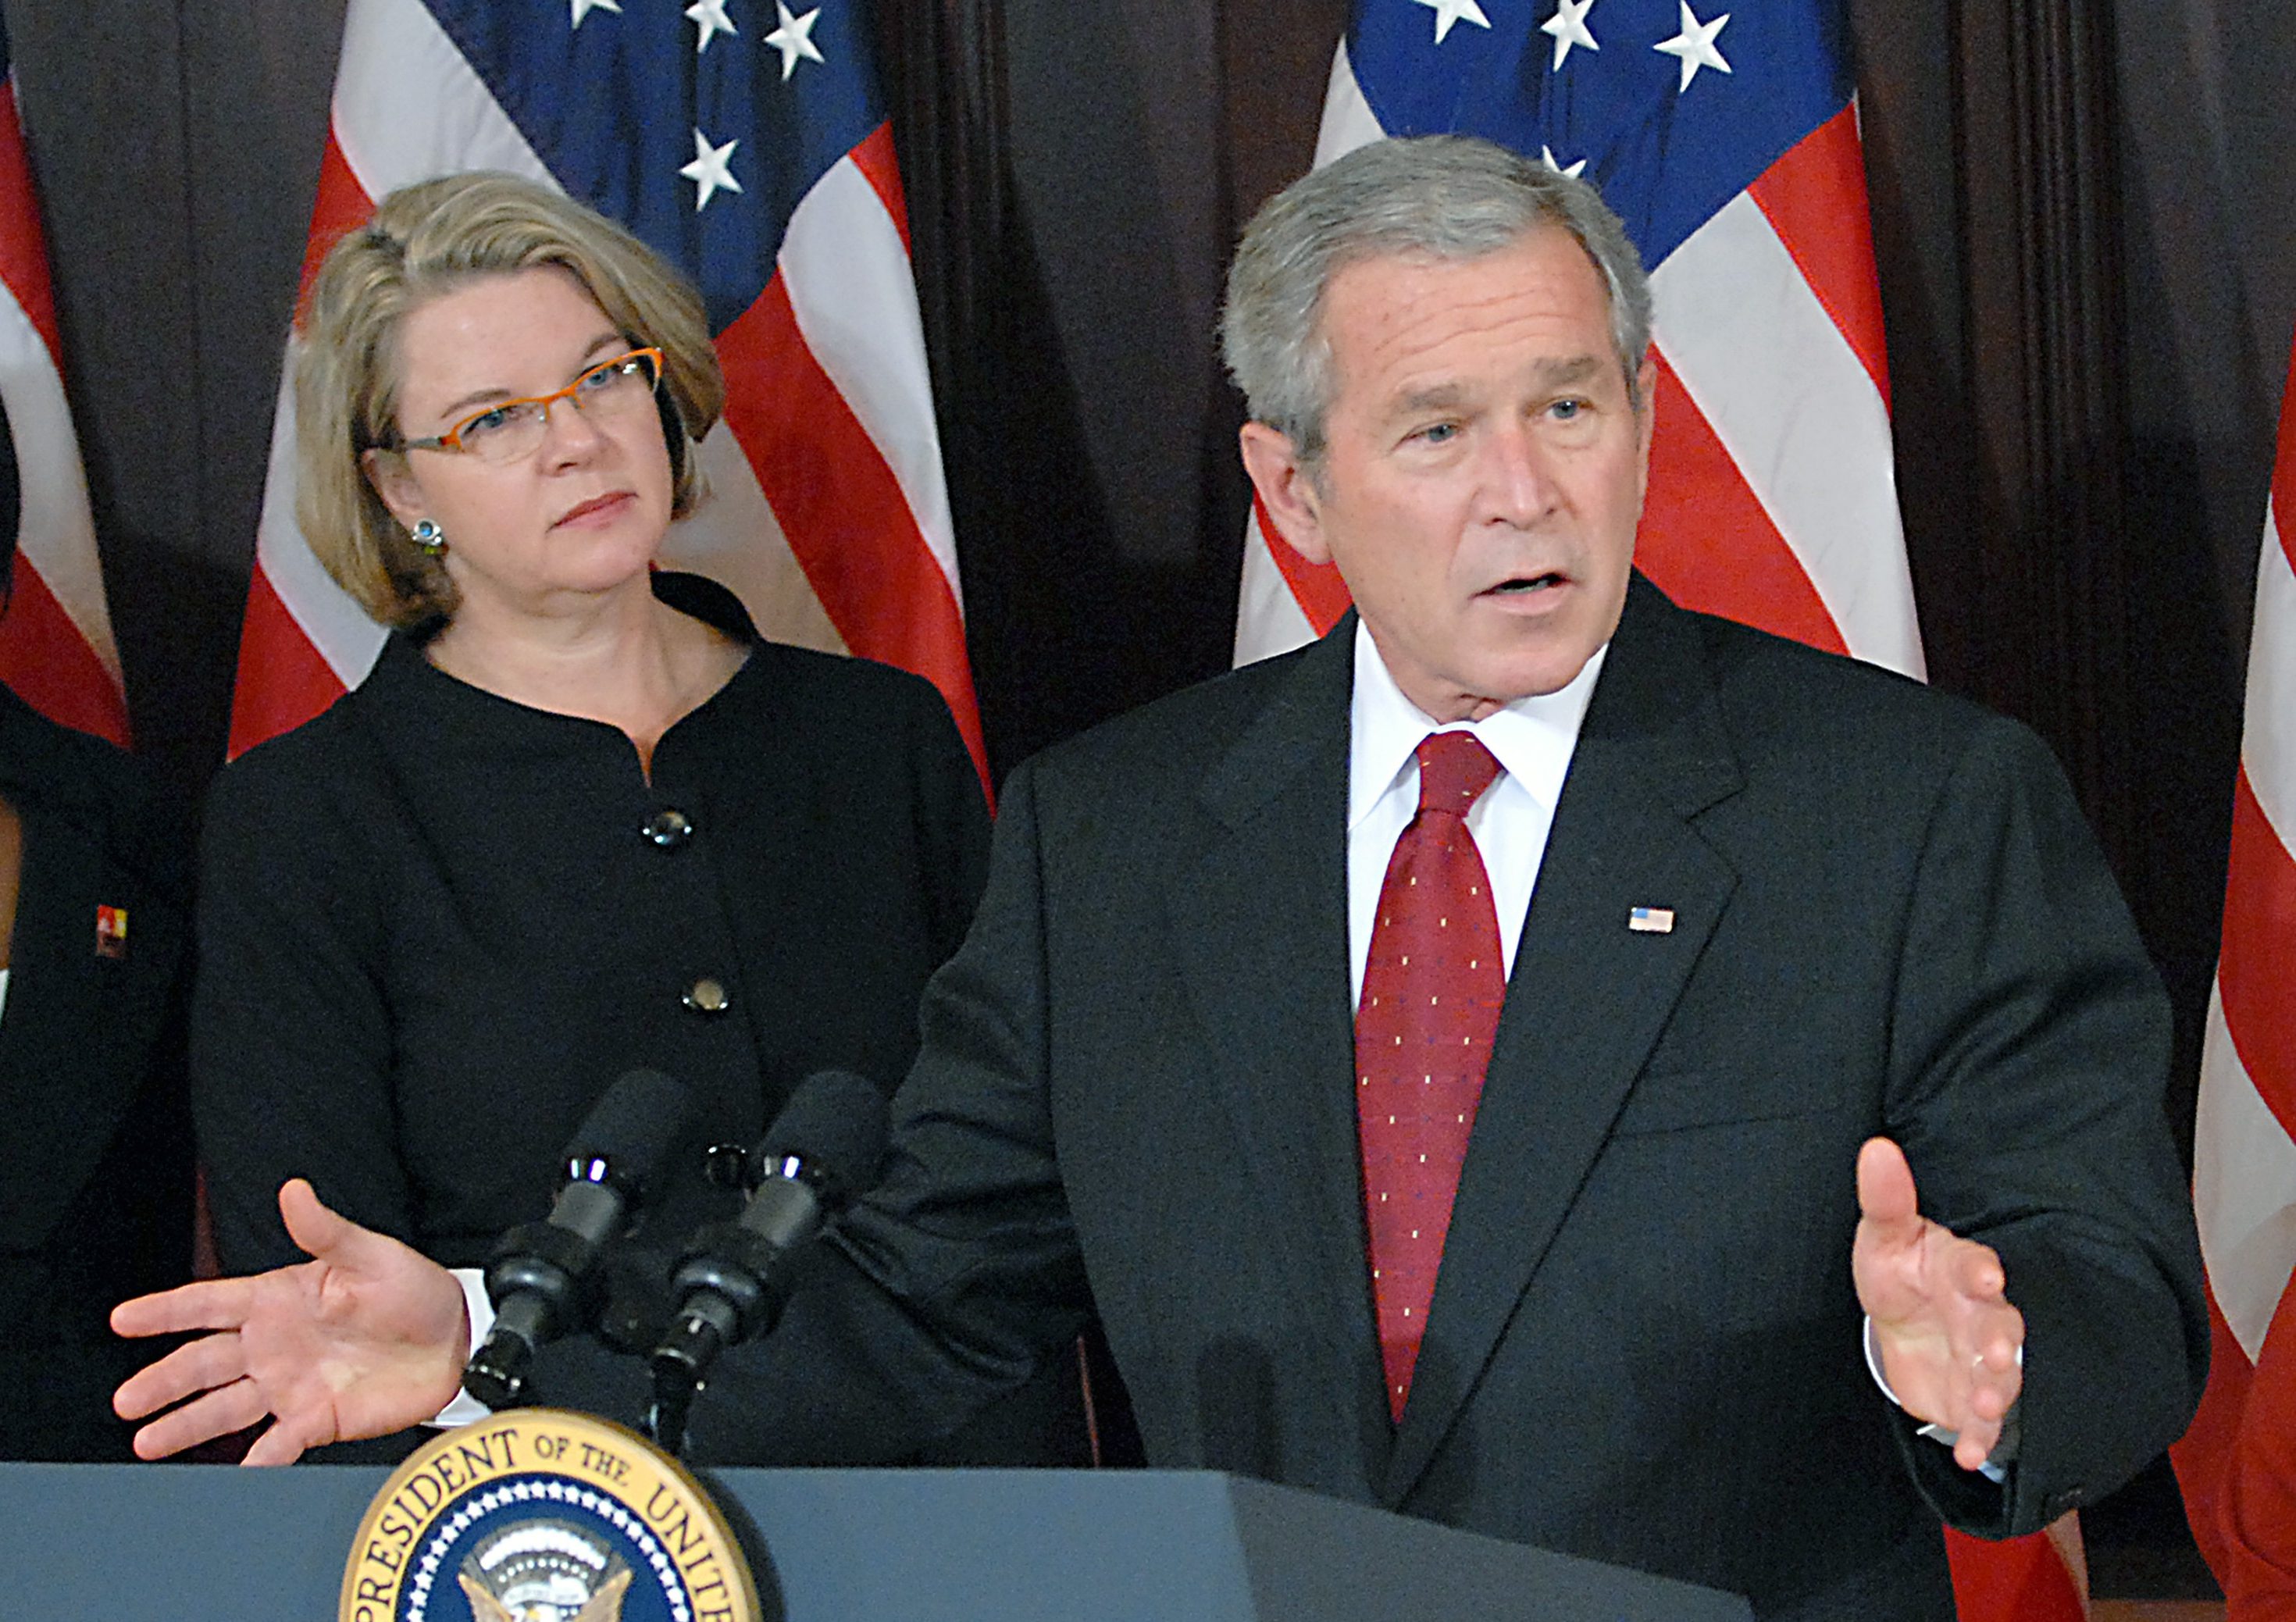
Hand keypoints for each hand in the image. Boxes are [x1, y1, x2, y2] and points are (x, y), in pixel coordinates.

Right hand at [111, 1178, 469, 1464]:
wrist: (457, 1338)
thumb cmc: (414, 1289)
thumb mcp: (371, 1254)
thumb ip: (326, 1230)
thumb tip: (293, 1190)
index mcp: (278, 1298)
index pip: (208, 1303)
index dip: (165, 1311)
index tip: (122, 1319)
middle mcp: (273, 1344)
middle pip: (204, 1363)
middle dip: (163, 1382)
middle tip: (126, 1401)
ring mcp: (290, 1384)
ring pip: (225, 1407)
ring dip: (187, 1425)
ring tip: (147, 1444)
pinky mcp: (317, 1418)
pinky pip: (277, 1443)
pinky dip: (256, 1459)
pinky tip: (235, 1471)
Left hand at [1852, 1137, 2023, 1471]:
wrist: (1905, 1325)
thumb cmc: (1900, 1272)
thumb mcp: (1884, 1237)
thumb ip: (1885, 1199)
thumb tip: (1876, 1148)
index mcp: (1959, 1268)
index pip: (1974, 1265)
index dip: (1980, 1270)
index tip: (1984, 1274)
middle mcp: (1981, 1313)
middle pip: (1999, 1324)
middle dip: (2001, 1339)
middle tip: (1997, 1352)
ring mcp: (1983, 1358)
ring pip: (2001, 1375)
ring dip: (1997, 1390)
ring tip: (1987, 1404)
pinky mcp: (1974, 1397)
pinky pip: (1984, 1422)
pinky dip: (1981, 1440)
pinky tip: (1969, 1455)